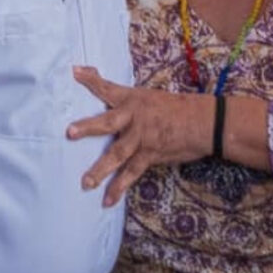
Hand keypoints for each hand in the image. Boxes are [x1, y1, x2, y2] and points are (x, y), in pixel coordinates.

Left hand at [64, 65, 210, 205]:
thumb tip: (113, 108)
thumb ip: (130, 104)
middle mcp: (135, 117)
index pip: (108, 88)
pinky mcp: (150, 154)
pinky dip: (119, 188)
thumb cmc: (177, 109)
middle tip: (70, 132)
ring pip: (117, 154)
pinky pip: (131, 173)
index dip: (91, 80)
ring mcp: (142, 137)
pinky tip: (107, 200)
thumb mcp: (151, 98)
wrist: (203, 122)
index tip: (76, 71)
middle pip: (108, 122)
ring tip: (85, 183)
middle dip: (88, 127)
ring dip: (100, 169)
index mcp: (133, 99)